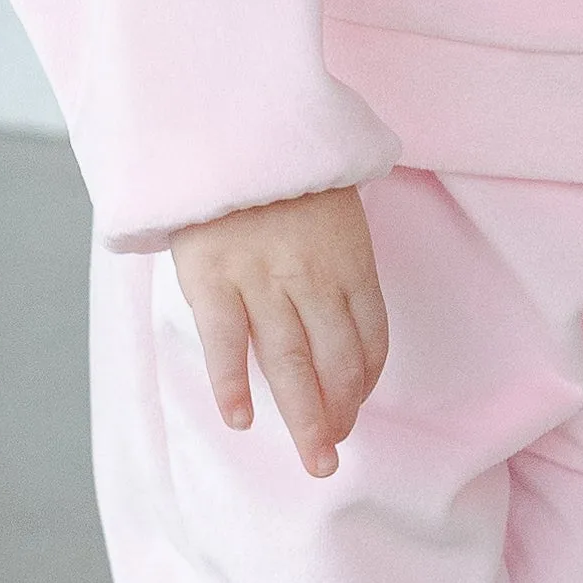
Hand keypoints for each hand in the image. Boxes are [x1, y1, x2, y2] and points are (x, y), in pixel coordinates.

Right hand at [170, 186, 390, 480]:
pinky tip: (241, 420)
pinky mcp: (212, 278)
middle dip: (338, 415)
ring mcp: (261, 278)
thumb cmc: (280, 170)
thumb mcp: (331, 206)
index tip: (356, 406)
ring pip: (288, 362)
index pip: (370, 335)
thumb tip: (342, 314)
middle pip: (335, 361)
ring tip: (313, 456)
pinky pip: (225, 343)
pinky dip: (232, 386)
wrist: (222, 126)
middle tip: (332, 456)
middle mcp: (311, 275)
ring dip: (303, 417)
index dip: (365, 380)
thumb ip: (337, 260)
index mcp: (349, 257)